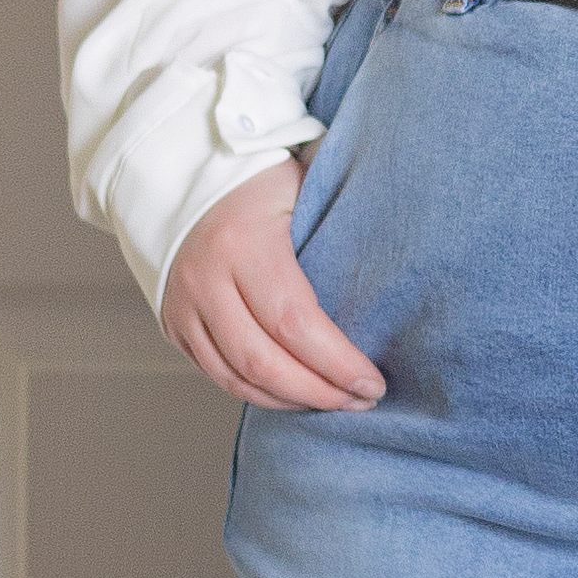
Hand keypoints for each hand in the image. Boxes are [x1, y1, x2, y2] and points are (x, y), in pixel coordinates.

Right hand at [160, 155, 385, 411]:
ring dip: (290, 401)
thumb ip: (340, 218)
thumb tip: (405, 252)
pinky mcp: (173, 324)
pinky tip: (293, 396)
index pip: (294, 323)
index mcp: (243, 243)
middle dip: (319, 392)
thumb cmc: (259, 180)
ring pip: (237, 378)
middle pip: (264, 362)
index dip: (336, 363)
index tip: (373, 382)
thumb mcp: (302, 185)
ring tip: (334, 403)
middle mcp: (205, 280)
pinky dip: (258, 393)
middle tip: (362, 401)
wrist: (182, 174)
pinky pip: (216, 375)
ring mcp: (183, 306)